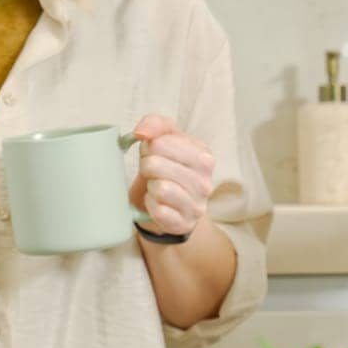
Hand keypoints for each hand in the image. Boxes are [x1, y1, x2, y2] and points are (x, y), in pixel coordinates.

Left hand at [128, 114, 213, 237]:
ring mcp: (197, 205)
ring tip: (156, 186)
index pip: (160, 142)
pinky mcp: (184, 223)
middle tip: (152, 172)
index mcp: (204, 156)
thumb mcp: (163, 139)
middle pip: (155, 164)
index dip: (149, 147)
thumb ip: (154, 124)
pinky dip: (150, 205)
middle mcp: (206, 181)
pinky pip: (158, 210)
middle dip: (146, 166)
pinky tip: (156, 203)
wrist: (167, 203)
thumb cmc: (165, 166)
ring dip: (150, 186)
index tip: (154, 154)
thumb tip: (141, 132)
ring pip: (158, 188)